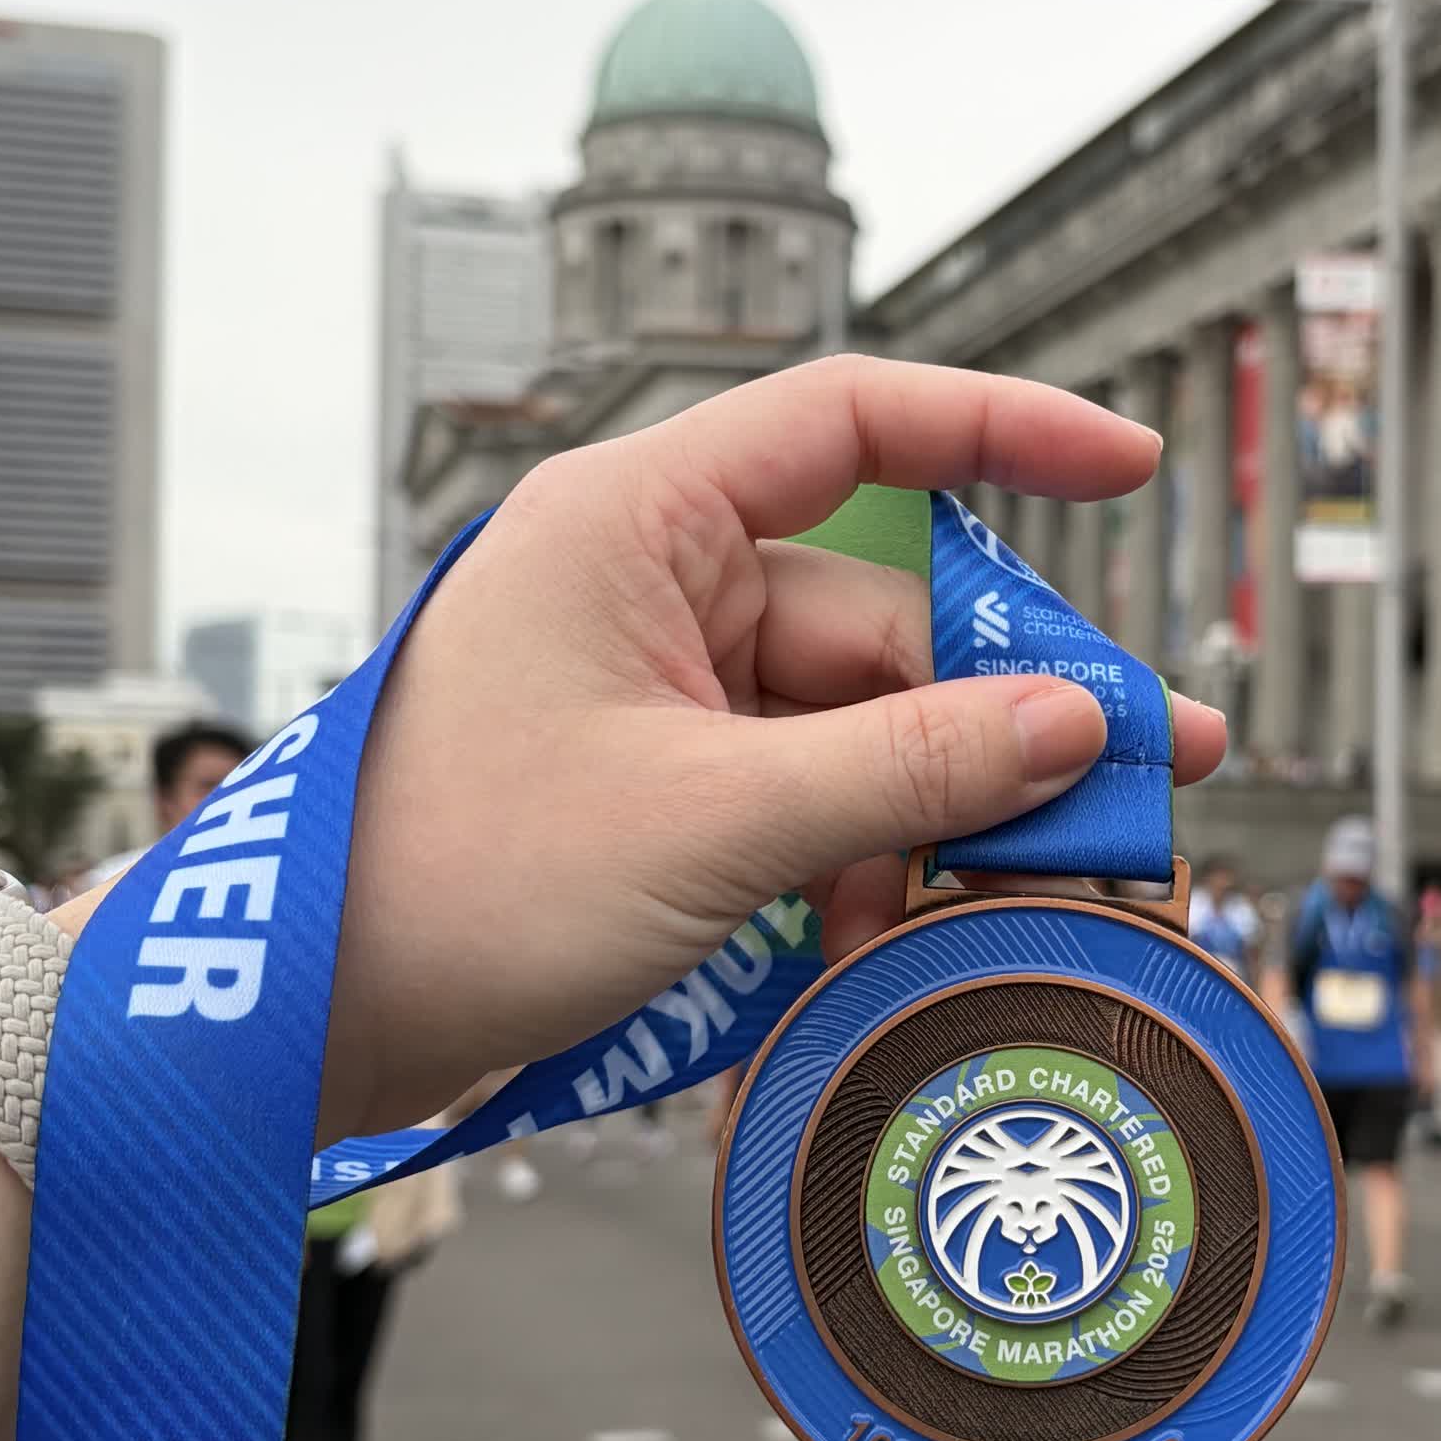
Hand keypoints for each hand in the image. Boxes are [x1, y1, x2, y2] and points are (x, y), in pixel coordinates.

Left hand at [319, 358, 1225, 1136]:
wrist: (313, 1021)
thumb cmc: (455, 883)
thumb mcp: (712, 821)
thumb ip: (907, 766)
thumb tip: (1075, 723)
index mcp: (637, 522)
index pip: (850, 420)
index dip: (1002, 429)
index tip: (1125, 462)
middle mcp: (652, 585)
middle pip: (884, 620)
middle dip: (992, 723)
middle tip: (1127, 802)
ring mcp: (656, 688)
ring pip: (856, 726)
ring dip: (917, 822)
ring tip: (968, 917)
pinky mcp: (658, 781)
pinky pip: (803, 792)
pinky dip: (851, 861)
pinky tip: (869, 941)